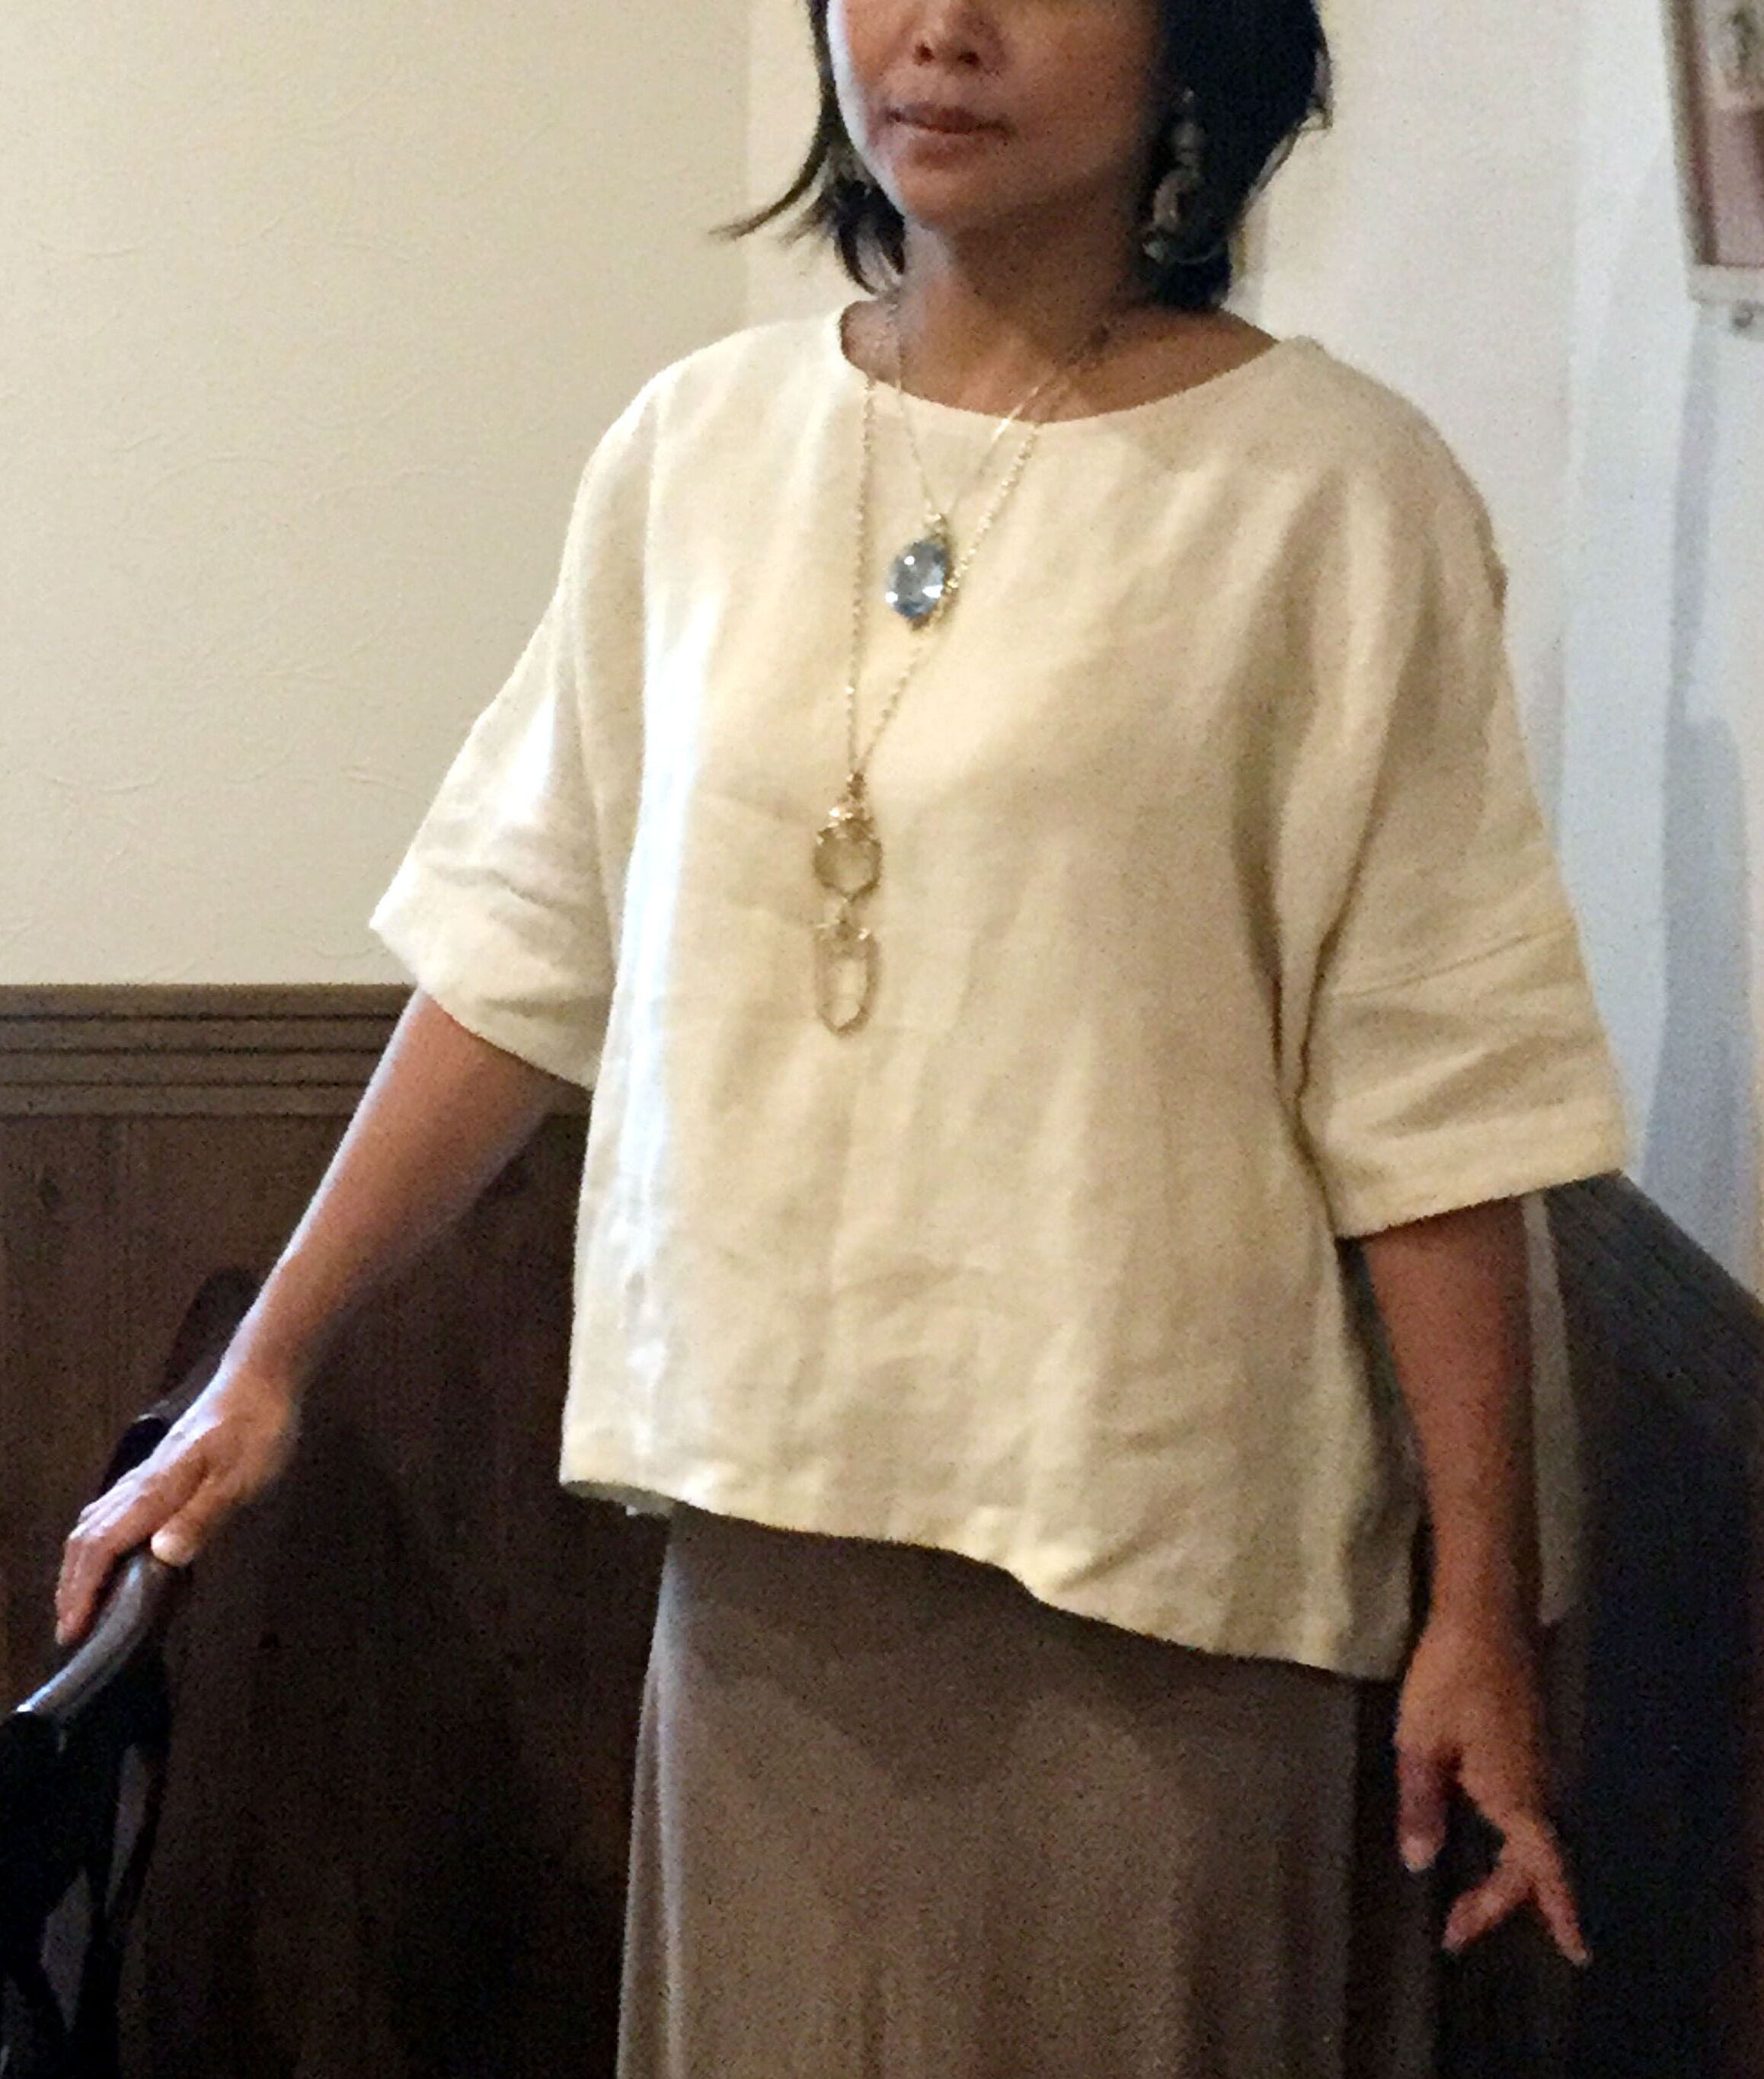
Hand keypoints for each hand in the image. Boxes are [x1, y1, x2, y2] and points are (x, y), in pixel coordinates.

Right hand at [55, 1355, 300, 1646]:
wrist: (260, 1378)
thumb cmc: (255, 1427)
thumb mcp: (240, 1477)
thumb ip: (203, 1516)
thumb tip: (163, 1556)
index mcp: (155, 1490)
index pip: (101, 1546)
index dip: (83, 1590)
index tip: (73, 1630)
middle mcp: (140, 1484)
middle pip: (86, 1538)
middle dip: (72, 1585)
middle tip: (70, 1629)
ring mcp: (147, 1475)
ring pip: (95, 1523)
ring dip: (81, 1565)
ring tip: (83, 1601)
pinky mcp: (160, 1470)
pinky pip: (113, 1512)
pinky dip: (100, 1542)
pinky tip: (116, 1555)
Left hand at [1395, 1610, 1588, 1965]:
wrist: (1486, 1616)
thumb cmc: (1450, 1677)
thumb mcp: (1421, 1742)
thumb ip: (1421, 1805)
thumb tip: (1420, 1864)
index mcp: (1514, 1795)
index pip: (1540, 1869)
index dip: (1558, 1911)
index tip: (1576, 1953)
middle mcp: (1535, 1786)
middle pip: (1532, 1862)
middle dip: (1501, 1902)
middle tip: (1457, 1928)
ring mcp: (1535, 1763)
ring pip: (1530, 1837)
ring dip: (1506, 1875)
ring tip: (1471, 1899)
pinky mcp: (1525, 1742)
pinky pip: (1526, 1812)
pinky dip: (1509, 1842)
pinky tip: (1486, 1836)